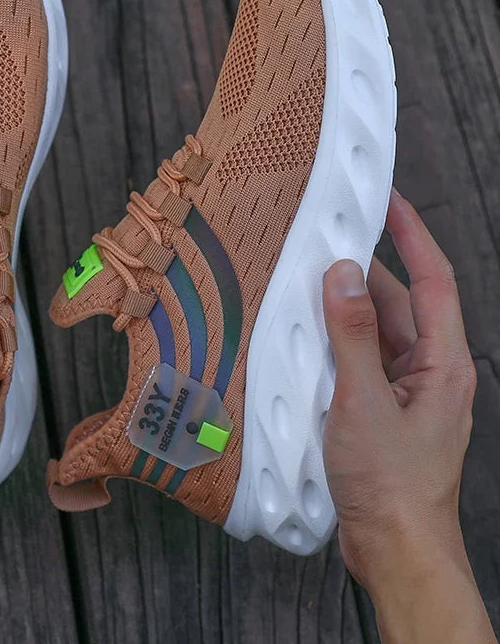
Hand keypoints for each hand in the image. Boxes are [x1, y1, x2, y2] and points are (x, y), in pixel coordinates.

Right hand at [322, 189, 494, 642]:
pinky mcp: (382, 410)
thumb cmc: (391, 484)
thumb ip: (353, 335)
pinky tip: (306, 338)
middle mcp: (429, 370)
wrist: (396, 550)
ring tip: (307, 283)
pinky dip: (336, 343)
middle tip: (325, 240)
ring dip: (345, 309)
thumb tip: (344, 273)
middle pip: (399, 304)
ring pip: (376, 333)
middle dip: (365, 271)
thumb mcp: (364, 402)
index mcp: (442, 363)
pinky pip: (360, 361)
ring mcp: (405, 391)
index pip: (432, 281)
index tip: (386, 200)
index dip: (412, 235)